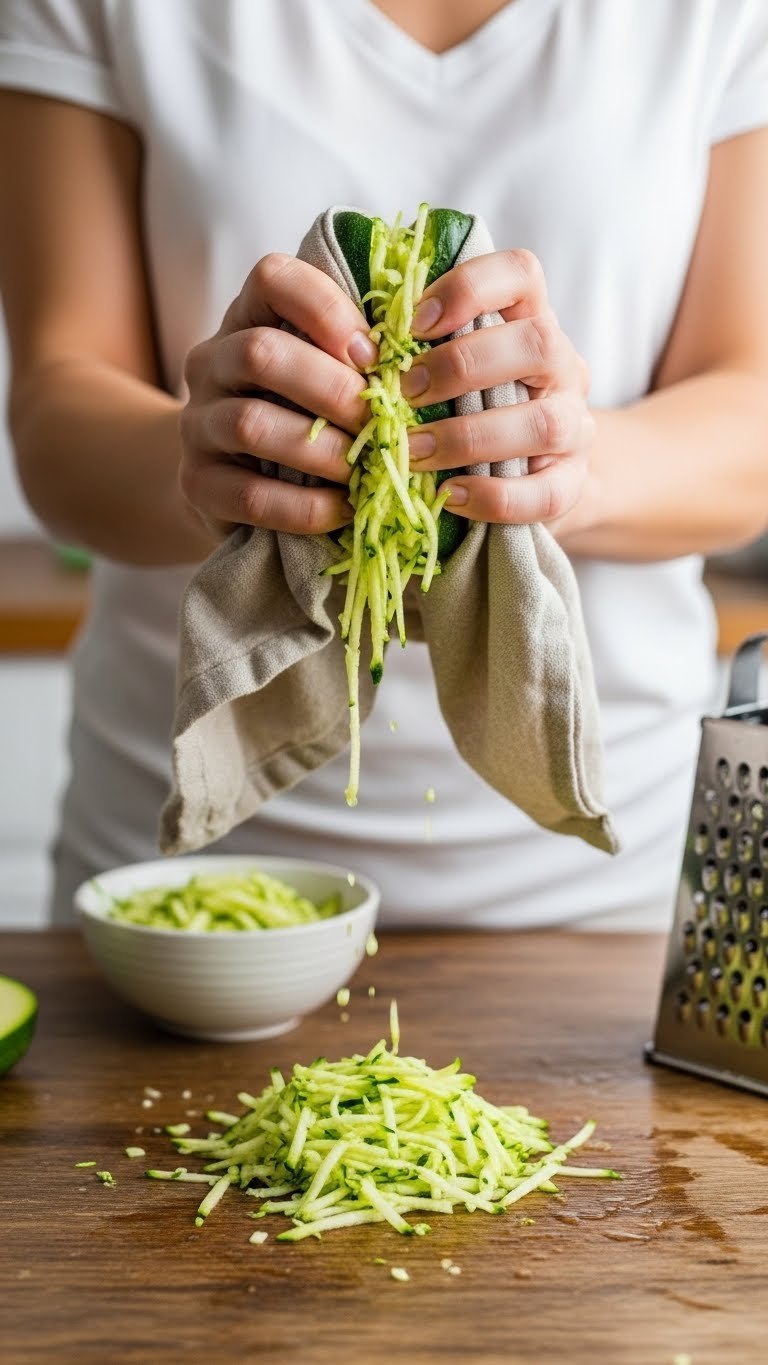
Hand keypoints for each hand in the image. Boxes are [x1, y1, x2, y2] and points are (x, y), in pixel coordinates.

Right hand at [179, 254, 378, 536]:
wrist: (230, 486)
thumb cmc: (300, 417)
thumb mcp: (322, 373)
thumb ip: (357, 357)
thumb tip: (434, 356)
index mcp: (247, 318)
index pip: (271, 278)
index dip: (325, 308)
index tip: (372, 353)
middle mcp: (211, 362)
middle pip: (260, 352)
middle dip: (332, 388)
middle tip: (379, 420)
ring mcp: (197, 424)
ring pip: (251, 423)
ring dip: (322, 449)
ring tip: (365, 471)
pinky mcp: (197, 484)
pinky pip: (249, 495)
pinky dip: (305, 506)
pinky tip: (342, 511)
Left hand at [404, 249, 593, 524]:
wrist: (528, 476)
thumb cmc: (468, 408)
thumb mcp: (451, 366)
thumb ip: (420, 349)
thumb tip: (355, 349)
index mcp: (531, 320)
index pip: (521, 273)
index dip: (469, 289)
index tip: (414, 323)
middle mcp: (563, 366)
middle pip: (539, 342)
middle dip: (463, 366)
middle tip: (405, 392)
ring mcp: (574, 426)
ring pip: (544, 422)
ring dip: (470, 437)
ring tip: (416, 451)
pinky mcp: (571, 483)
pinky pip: (546, 494)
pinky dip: (494, 497)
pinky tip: (449, 495)